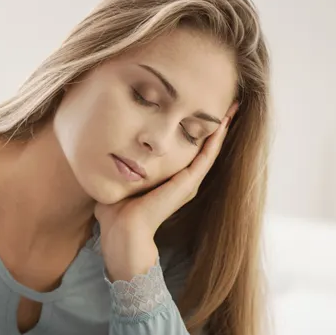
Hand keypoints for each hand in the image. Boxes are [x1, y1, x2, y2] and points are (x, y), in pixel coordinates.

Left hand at [94, 101, 237, 239]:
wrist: (124, 230)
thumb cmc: (116, 213)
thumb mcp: (119, 183)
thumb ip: (116, 171)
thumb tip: (103, 160)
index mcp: (169, 182)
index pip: (187, 152)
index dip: (195, 131)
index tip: (199, 109)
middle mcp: (183, 182)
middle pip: (204, 148)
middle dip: (215, 126)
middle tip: (228, 103)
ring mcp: (188, 183)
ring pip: (210, 150)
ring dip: (221, 129)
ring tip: (232, 107)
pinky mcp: (188, 183)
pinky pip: (206, 156)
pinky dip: (216, 139)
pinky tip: (223, 122)